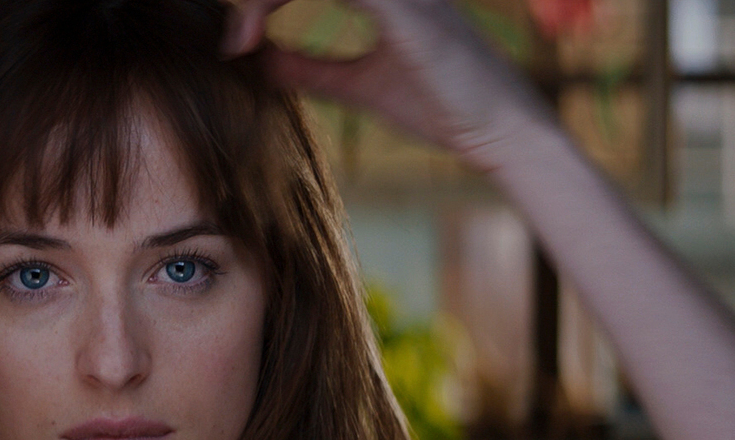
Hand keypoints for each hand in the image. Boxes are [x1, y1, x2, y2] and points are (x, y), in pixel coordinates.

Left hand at [222, 0, 556, 172]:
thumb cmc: (443, 106)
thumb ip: (311, 69)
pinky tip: (262, 31)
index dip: (263, 3)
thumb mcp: (359, 86)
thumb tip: (259, 60)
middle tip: (234, 40)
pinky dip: (283, 1)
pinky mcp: (403, 9)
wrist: (500, 132)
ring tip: (242, 38)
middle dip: (259, 0)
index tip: (238, 44)